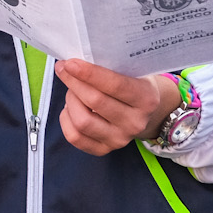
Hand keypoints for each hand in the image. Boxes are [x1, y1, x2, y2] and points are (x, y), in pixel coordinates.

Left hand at [54, 59, 173, 154]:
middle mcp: (135, 122)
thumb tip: (75, 63)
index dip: (90, 74)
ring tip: (72, 90)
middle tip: (65, 69)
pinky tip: (71, 108)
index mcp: (147, 99)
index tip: (70, 63)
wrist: (148, 113)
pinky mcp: (104, 150)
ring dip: (71, 101)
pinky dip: (66, 119)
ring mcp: (120, 139)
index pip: (115, 85)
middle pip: (95, 102)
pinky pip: (75, 137)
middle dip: (74, 83)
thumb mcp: (134, 73)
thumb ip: (112, 68)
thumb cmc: (135, 85)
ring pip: (82, 121)